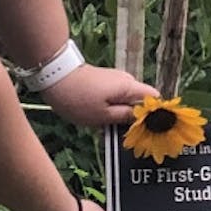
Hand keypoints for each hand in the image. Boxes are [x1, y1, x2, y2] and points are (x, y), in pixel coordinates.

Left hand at [41, 65, 158, 126]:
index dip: (155, 113)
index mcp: (129, 87)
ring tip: (106, 128)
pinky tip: (99, 118)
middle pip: (141, 100)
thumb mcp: (102, 116)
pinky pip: (116, 97)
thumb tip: (142, 119)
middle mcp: (126, 80)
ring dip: (120, 114)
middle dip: (134, 117)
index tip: (149, 129)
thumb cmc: (78, 99)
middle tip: (123, 134)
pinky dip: (111, 108)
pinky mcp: (104, 80)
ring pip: (127, 100)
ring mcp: (115, 79)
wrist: (55, 76)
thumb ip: (125, 117)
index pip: (154, 97)